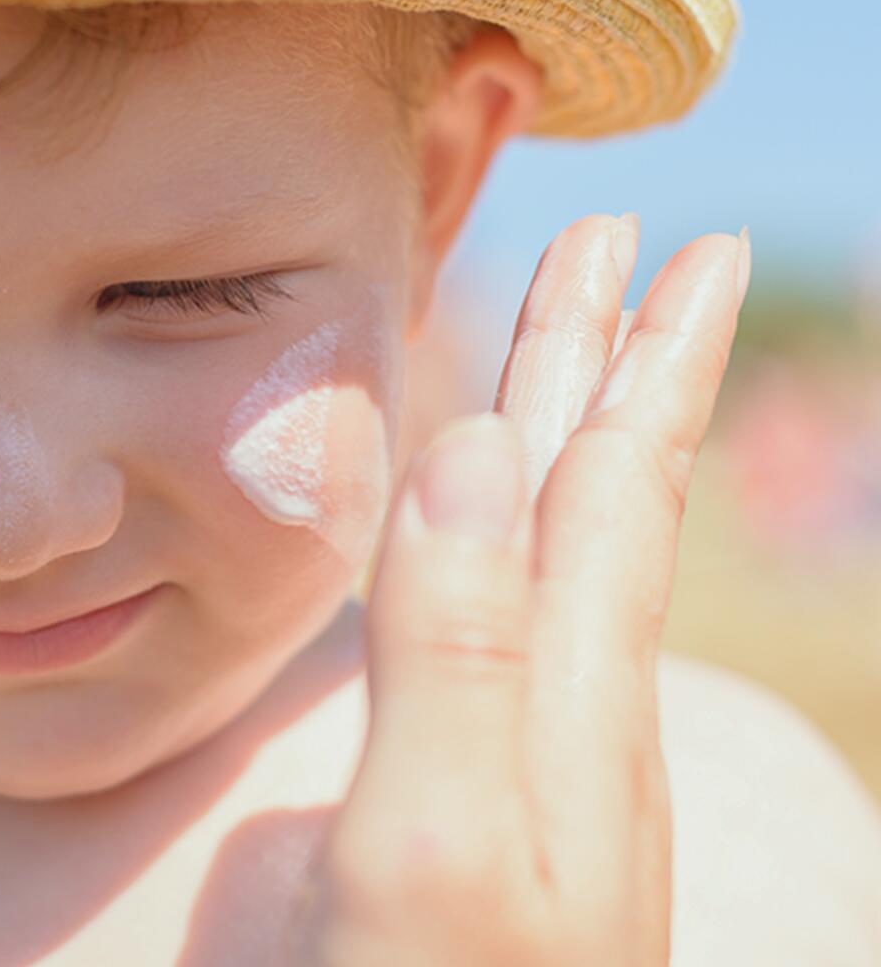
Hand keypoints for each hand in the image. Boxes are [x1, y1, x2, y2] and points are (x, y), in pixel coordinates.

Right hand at [289, 214, 750, 964]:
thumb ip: (456, 656)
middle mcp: (569, 719)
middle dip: (612, 365)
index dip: (632, 360)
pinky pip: (511, 630)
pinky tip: (497, 551)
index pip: (610, 488)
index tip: (662, 241)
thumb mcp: (435, 856)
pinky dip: (509, 547)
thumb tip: (462, 450)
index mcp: (568, 707)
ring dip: (569, 443)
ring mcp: (534, 767)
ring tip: (570, 366)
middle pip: (600, 500)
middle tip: (632, 246)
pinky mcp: (483, 808)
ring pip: (562, 559)